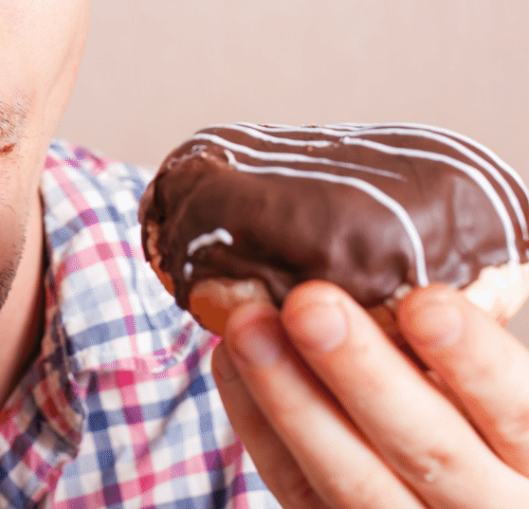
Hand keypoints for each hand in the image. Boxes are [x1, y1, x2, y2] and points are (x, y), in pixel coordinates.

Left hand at [211, 281, 528, 506]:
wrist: (458, 499)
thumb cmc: (480, 415)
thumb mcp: (501, 382)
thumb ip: (468, 339)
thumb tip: (407, 248)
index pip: (518, 413)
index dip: (475, 362)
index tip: (425, 302)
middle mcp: (491, 506)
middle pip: (429, 451)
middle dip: (363, 374)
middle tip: (309, 303)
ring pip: (353, 481)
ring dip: (291, 398)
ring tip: (247, 324)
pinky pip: (299, 493)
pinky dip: (260, 426)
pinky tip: (230, 358)